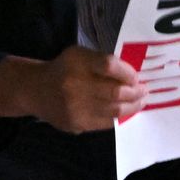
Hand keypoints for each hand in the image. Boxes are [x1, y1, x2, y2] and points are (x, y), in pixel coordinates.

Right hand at [21, 47, 146, 133]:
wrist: (36, 90)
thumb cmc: (64, 69)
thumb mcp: (79, 56)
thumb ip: (103, 62)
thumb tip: (133, 77)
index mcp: (77, 62)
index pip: (109, 65)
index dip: (127, 72)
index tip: (136, 77)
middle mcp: (75, 84)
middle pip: (115, 91)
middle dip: (136, 92)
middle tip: (144, 91)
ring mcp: (76, 107)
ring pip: (115, 110)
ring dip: (133, 106)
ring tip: (140, 102)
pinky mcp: (77, 123)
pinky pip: (107, 123)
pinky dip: (119, 117)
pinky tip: (124, 111)